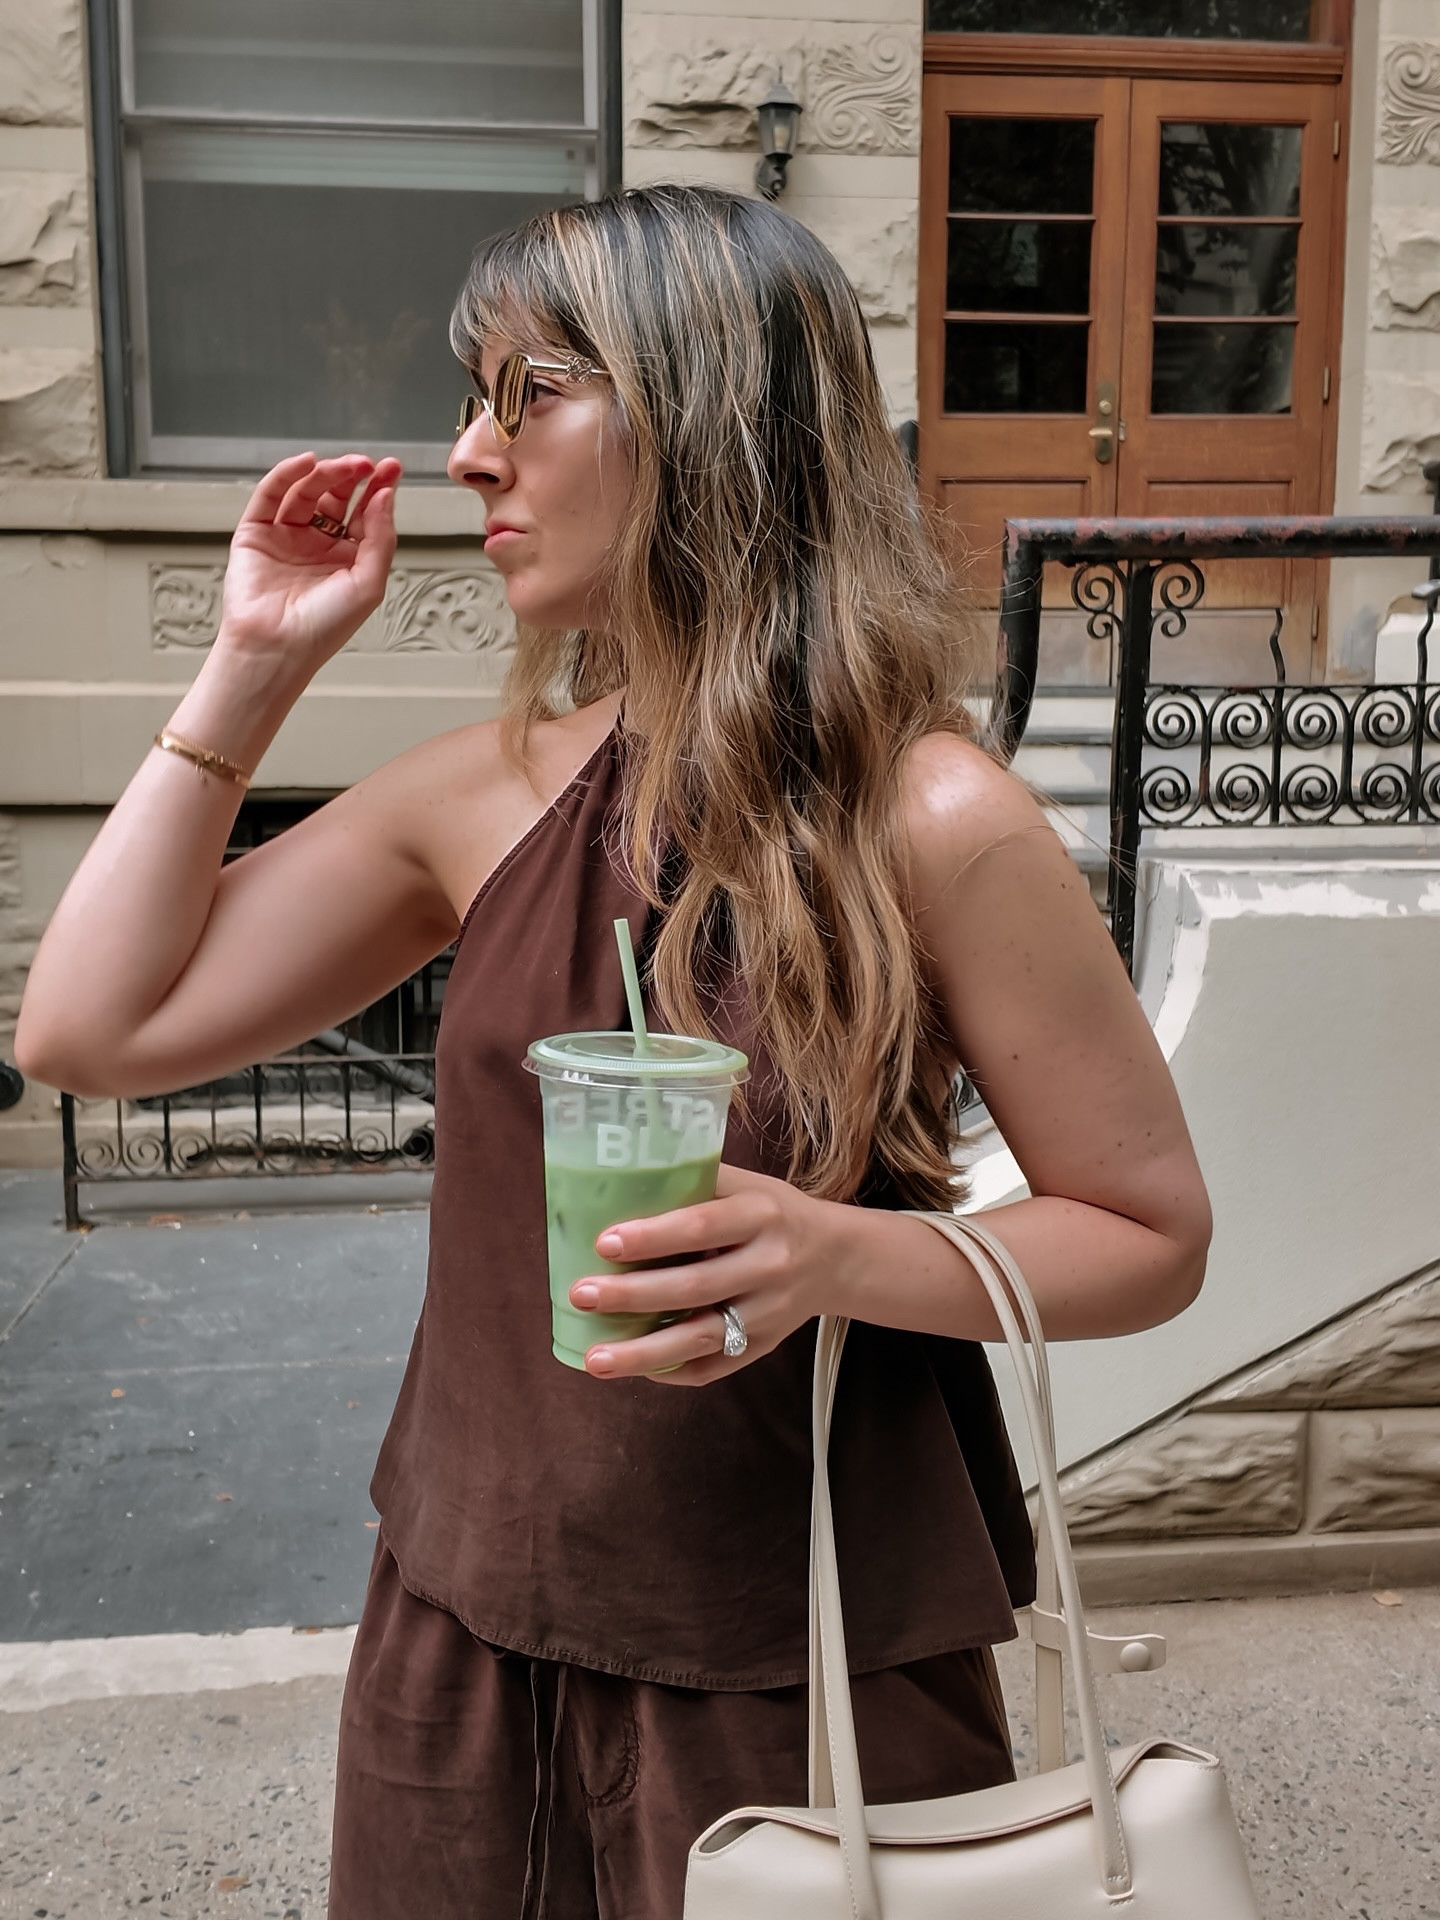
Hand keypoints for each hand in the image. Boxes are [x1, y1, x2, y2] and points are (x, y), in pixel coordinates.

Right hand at [217, 451, 401, 673]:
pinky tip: (308, 464)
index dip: (379, 490)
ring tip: (346, 466)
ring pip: (306, 492)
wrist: (276, 647)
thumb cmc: (323, 628)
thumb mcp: (368, 583)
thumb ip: (380, 538)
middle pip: (336, 498)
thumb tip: (385, 497)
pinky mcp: (256, 532)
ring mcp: (286, 537)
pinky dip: (288, 475)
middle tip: (369, 465)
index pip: (364, 515)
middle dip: (354, 477)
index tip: (392, 469)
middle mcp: (317, 545)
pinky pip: (271, 495)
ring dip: (327, 474)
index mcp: (346, 559)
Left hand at [569, 1163, 841, 1385]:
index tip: (603, 1243)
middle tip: (581, 1295)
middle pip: (695, 1288)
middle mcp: (769, 1266)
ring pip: (701, 1339)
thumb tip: (617, 1183)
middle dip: (632, 1295)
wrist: (835, 1258)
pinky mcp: (762, 1347)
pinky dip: (669, 1371)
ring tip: (593, 1360)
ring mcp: (767, 1314)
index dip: (652, 1237)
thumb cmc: (771, 1213)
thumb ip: (693, 1182)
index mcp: (761, 1215)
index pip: (701, 1227)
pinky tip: (632, 1368)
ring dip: (643, 1353)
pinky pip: (712, 1367)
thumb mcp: (745, 1185)